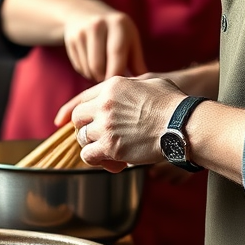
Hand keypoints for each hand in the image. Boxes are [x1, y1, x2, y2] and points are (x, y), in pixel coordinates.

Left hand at [56, 75, 184, 173]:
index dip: (71, 110)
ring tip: (108, 150)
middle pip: (77, 118)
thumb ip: (131, 86)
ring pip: (82, 138)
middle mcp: (104, 104)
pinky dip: (97, 160)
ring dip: (92, 145)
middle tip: (98, 136)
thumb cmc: (174, 104)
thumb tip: (129, 91)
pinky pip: (89, 156)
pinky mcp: (110, 147)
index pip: (82, 98)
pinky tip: (111, 161)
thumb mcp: (150, 82)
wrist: (182, 124)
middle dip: (85, 128)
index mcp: (112, 86)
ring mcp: (105, 126)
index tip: (61, 120)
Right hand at [63, 9, 146, 81]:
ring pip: (88, 68)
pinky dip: (87, 72)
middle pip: (98, 65)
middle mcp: (98, 24)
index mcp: (118, 23)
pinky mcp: (71, 39)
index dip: (117, 73)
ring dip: (96, 77)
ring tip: (103, 71)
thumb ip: (137, 62)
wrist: (85, 12)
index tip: (120, 86)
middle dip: (104, 78)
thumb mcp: (130, 40)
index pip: (117, 53)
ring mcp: (82, 31)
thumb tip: (144, 85)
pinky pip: (79, 67)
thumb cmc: (116, 32)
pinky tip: (92, 64)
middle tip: (111, 79)